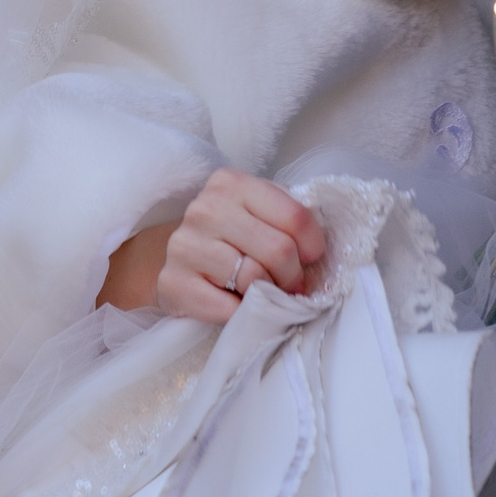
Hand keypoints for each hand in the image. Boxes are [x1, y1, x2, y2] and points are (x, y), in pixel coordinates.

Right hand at [98, 168, 326, 324]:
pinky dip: (241, 313)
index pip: (295, 217)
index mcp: (231, 183)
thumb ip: (289, 219)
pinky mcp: (173, 283)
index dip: (312, 246)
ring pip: (255, 278)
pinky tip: (237, 304)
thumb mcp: (259, 213)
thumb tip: (322, 252)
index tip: (308, 258)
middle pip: (279, 250)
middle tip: (287, 284)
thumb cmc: (231, 237)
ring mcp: (184, 245)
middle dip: (292, 276)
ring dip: (267, 294)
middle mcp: (204, 209)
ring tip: (260, 291)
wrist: (179, 260)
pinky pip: (229, 308)